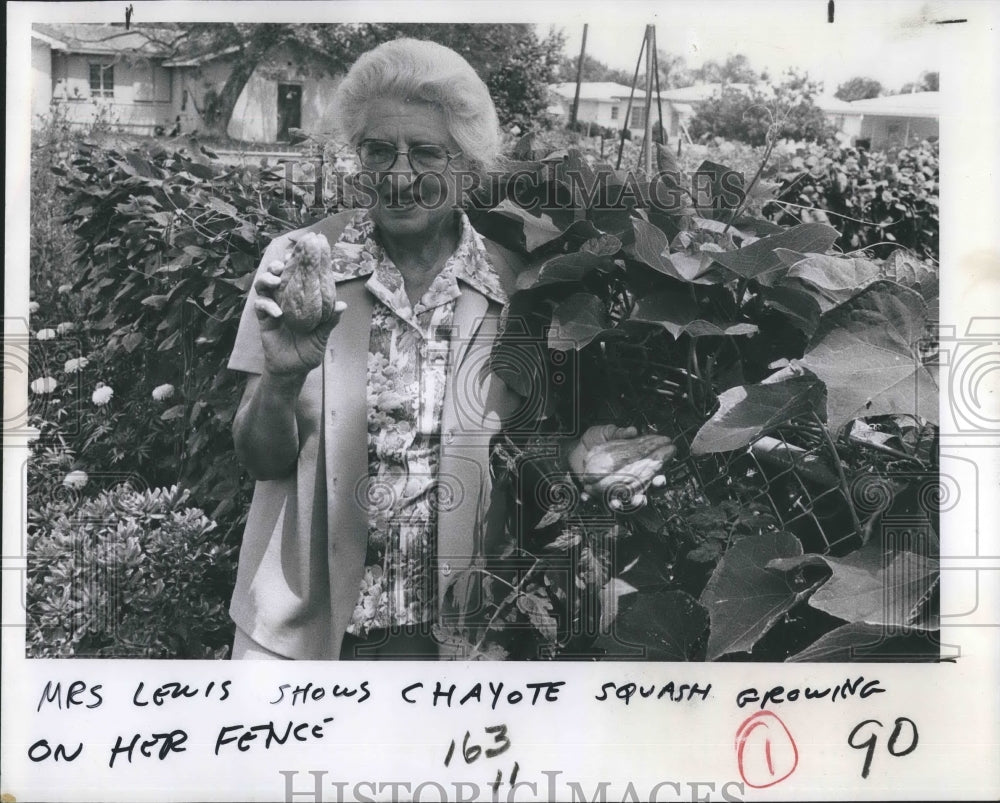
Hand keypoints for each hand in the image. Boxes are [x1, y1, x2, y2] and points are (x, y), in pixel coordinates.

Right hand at [253, 255, 346, 376]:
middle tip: (283, 262)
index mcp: (301, 298)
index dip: (299, 261)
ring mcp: (273, 307)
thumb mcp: (322, 336)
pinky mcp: (264, 319)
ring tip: (276, 280)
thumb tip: (343, 305)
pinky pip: (260, 306)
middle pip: (278, 273)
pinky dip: (267, 306)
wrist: (293, 370)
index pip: (299, 275)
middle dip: (278, 264)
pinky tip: (278, 313)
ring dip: (267, 278)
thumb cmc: (310, 351)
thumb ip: (330, 321)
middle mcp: (286, 298)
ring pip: (264, 285)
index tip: (303, 249)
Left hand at [568, 425, 675, 506]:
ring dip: (623, 505)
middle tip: (642, 498)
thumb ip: (620, 432)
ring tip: (619, 503)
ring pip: (622, 502)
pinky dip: (597, 500)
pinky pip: (598, 500)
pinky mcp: (597, 492)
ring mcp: (612, 488)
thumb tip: (633, 431)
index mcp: (634, 466)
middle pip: (640, 494)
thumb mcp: (607, 432)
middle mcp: (626, 480)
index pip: (651, 475)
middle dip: (643, 499)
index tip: (660, 478)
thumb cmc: (596, 439)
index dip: (658, 478)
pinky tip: (594, 497)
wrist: (576, 447)